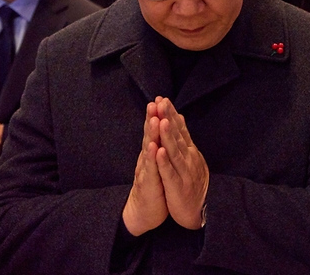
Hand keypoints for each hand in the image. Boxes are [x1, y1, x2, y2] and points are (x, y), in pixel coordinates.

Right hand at [122, 101, 167, 235]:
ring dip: (152, 134)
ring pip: (149, 149)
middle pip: (150, 135)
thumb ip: (160, 146)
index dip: (158, 115)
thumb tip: (164, 128)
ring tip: (155, 119)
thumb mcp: (158, 163)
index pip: (156, 131)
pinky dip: (152, 158)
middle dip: (152, 118)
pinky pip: (150, 169)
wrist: (145, 211)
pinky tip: (153, 148)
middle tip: (154, 103)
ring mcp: (146, 170)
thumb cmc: (154, 185)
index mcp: (152, 153)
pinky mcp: (147, 184)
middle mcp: (147, 158)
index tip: (162, 99)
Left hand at [155, 98, 208, 229]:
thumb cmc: (192, 182)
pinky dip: (165, 162)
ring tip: (162, 121)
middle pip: (177, 135)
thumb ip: (184, 138)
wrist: (203, 209)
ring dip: (168, 136)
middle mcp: (188, 158)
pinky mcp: (178, 187)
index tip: (162, 99)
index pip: (179, 129)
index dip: (171, 114)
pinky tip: (159, 152)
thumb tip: (179, 117)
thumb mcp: (190, 157)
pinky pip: (170, 173)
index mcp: (188, 151)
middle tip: (162, 102)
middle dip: (169, 118)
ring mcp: (184, 172)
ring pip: (174, 151)